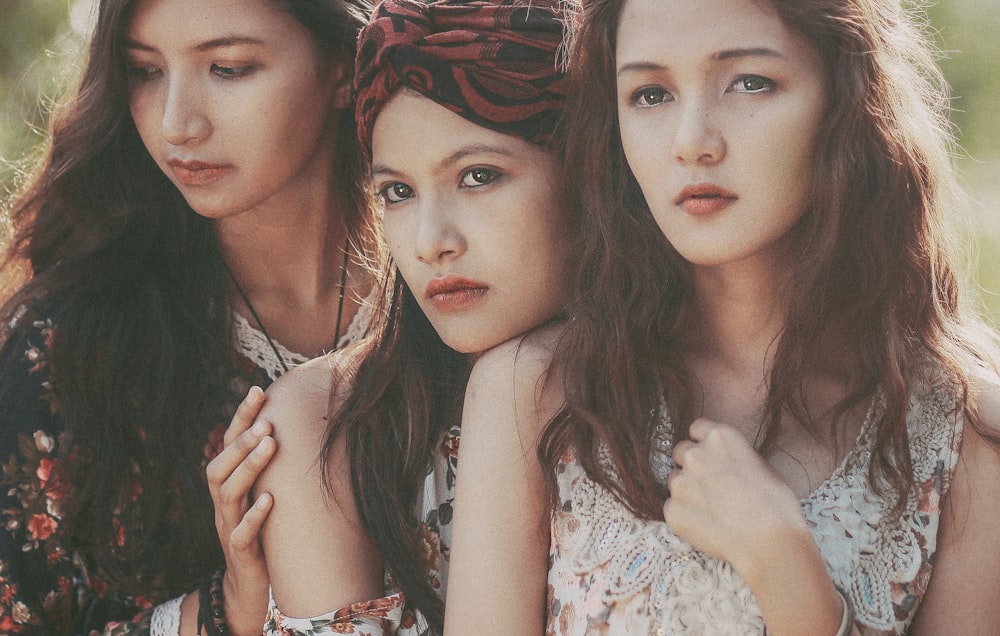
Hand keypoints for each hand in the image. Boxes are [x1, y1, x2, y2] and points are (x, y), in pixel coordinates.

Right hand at [206, 386, 275, 635]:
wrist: (251, 585)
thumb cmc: (264, 530)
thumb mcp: (264, 492)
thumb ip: (271, 464)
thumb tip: (297, 422)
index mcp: (227, 485)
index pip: (227, 444)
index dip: (240, 417)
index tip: (257, 389)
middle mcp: (222, 503)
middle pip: (220, 465)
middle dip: (242, 439)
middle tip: (266, 420)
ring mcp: (227, 527)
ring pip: (228, 493)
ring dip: (248, 466)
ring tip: (269, 444)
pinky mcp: (240, 553)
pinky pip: (241, 533)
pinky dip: (254, 516)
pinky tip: (270, 500)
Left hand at [663, 418, 807, 578]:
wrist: (770, 543)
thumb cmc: (776, 506)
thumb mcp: (761, 466)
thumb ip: (733, 456)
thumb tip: (724, 462)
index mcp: (720, 437)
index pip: (697, 428)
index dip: (703, 443)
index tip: (710, 456)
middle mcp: (695, 454)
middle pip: (681, 452)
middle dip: (692, 466)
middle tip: (711, 487)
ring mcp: (681, 482)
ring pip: (675, 481)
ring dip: (688, 492)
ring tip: (713, 511)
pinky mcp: (672, 510)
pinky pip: (672, 508)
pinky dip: (684, 516)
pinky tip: (707, 526)